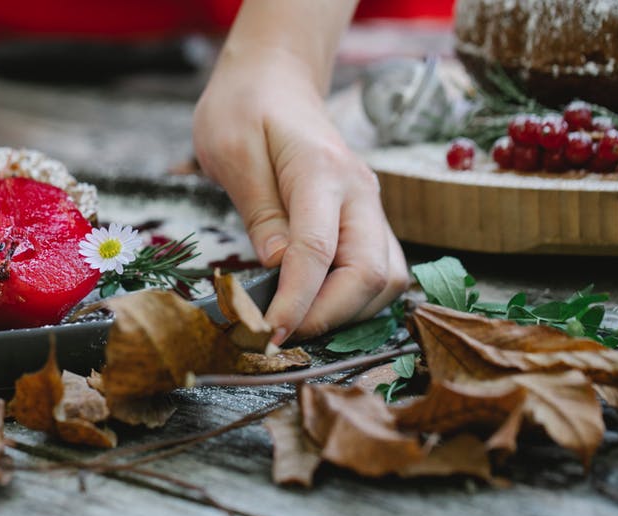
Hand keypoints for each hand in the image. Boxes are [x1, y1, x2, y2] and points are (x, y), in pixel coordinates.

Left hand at [193, 46, 408, 344]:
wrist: (275, 78)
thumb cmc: (246, 109)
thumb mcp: (231, 150)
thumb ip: (258, 211)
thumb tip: (278, 267)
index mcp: (322, 171)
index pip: (319, 251)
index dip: (296, 301)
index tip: (269, 333)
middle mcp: (359, 191)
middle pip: (370, 273)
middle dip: (328, 316)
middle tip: (279, 335)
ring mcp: (369, 206)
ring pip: (386, 278)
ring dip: (349, 313)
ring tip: (297, 324)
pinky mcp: (367, 220)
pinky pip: (379, 270)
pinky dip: (356, 299)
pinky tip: (317, 306)